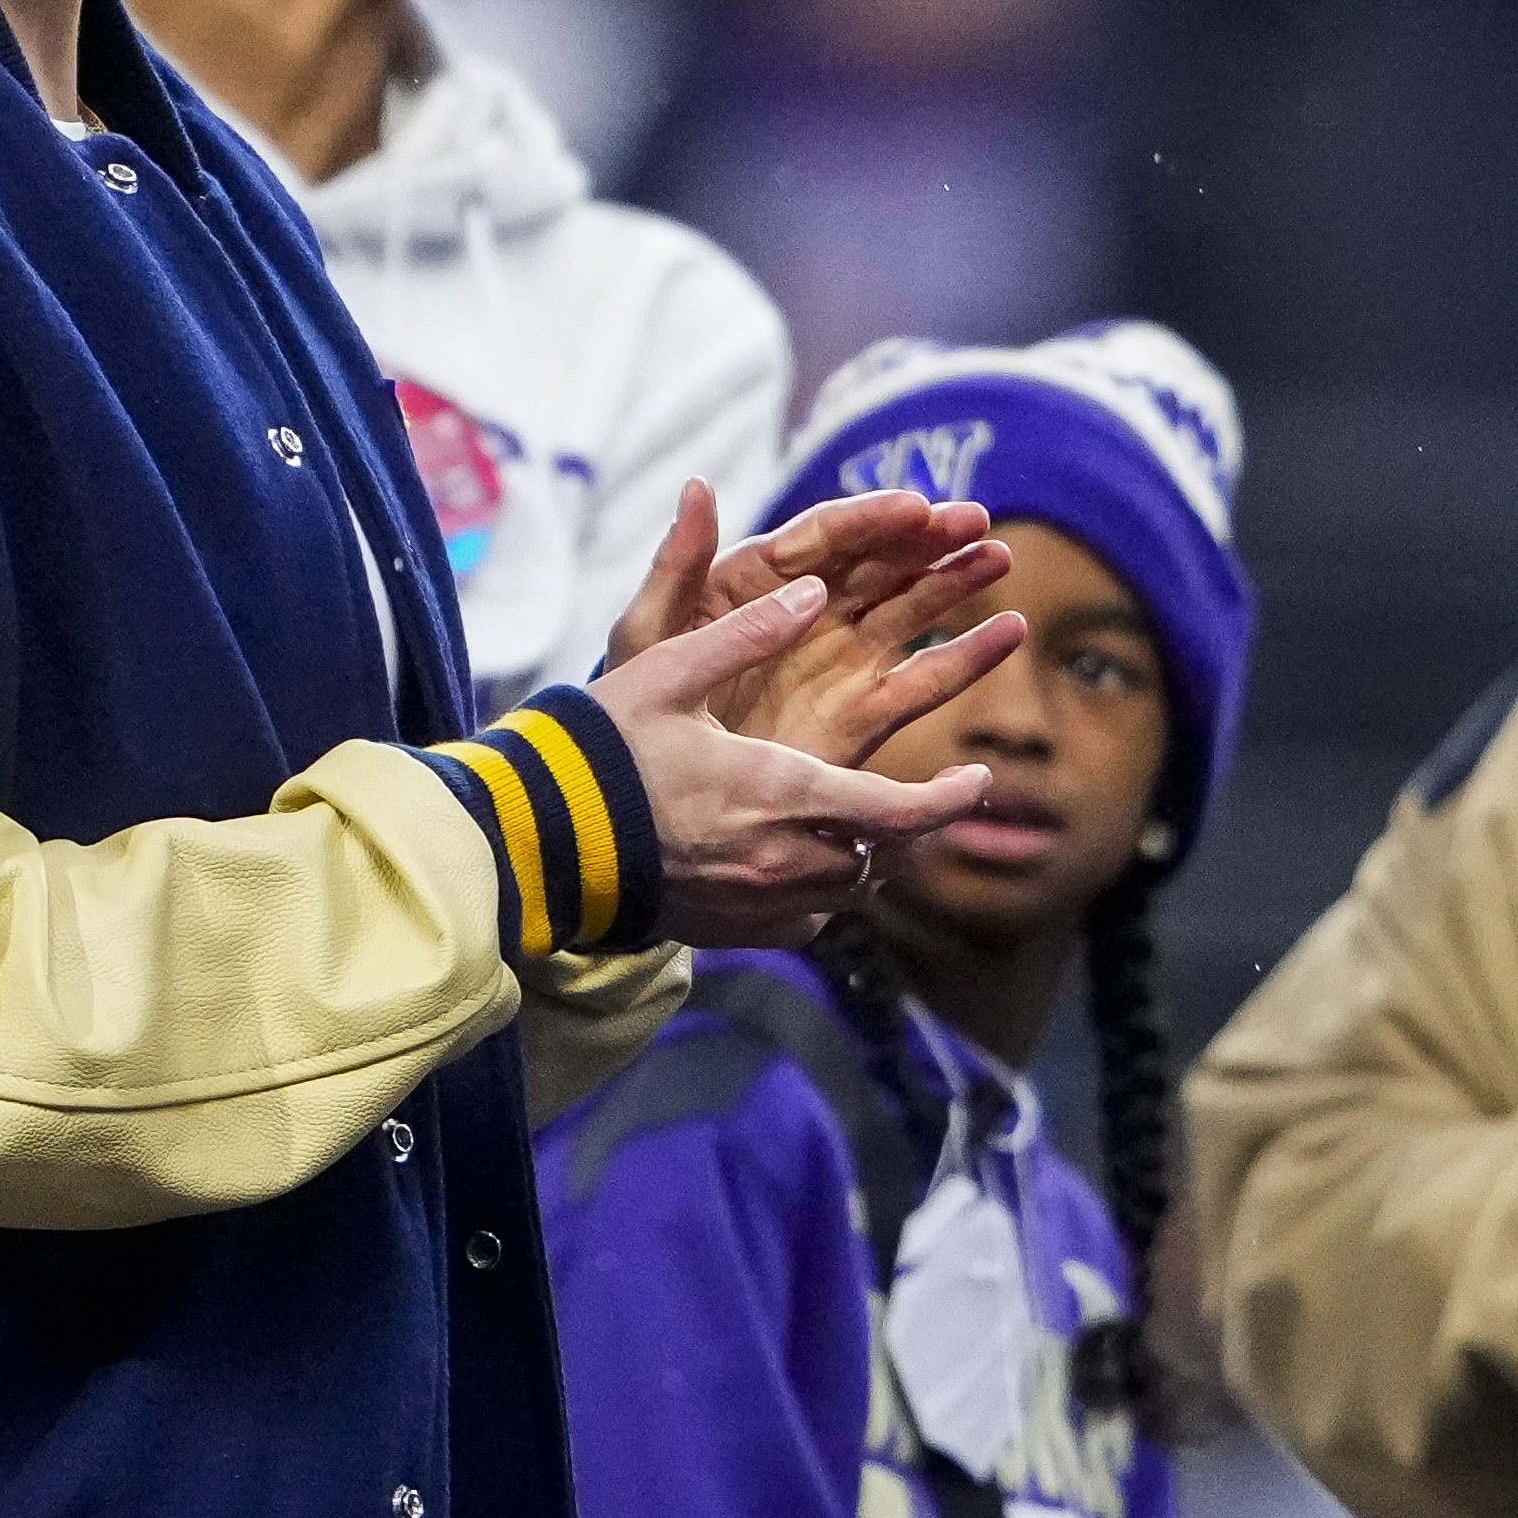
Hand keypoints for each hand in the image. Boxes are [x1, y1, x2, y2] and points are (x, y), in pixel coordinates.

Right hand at [583, 577, 997, 948]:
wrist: (538, 840)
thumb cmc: (600, 751)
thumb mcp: (668, 671)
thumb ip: (747, 631)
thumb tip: (814, 588)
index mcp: (783, 790)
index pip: (902, 811)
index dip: (952, 799)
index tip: (978, 779)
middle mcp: (784, 857)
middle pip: (884, 856)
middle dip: (910, 825)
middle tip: (920, 795)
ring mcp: (758, 901)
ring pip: (849, 892)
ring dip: (866, 858)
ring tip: (861, 824)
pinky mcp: (731, 929)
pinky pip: (805, 922)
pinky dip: (819, 895)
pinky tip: (795, 865)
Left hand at [605, 479, 1024, 768]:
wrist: (657, 788)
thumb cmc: (639, 699)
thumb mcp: (648, 630)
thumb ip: (677, 563)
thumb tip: (697, 484)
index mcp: (757, 580)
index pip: (825, 537)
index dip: (872, 519)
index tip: (918, 506)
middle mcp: (808, 610)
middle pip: (879, 564)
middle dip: (927, 540)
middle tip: (976, 521)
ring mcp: (839, 660)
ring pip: (910, 610)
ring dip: (955, 583)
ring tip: (997, 558)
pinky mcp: (862, 714)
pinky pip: (923, 680)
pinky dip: (967, 656)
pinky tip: (1008, 632)